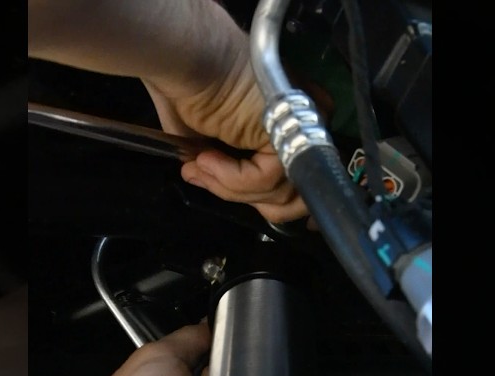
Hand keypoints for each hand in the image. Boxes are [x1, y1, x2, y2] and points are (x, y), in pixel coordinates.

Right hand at [141, 15, 308, 223]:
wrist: (189, 59)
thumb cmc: (192, 87)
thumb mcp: (209, 140)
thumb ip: (226, 168)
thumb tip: (211, 183)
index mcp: (292, 122)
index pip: (293, 183)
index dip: (257, 197)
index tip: (214, 184)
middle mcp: (306, 125)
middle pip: (292, 195)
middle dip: (244, 197)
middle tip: (204, 177)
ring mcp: (303, 129)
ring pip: (278, 193)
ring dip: (229, 187)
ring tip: (200, 166)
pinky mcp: (291, 134)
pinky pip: (266, 180)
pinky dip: (230, 177)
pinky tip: (206, 158)